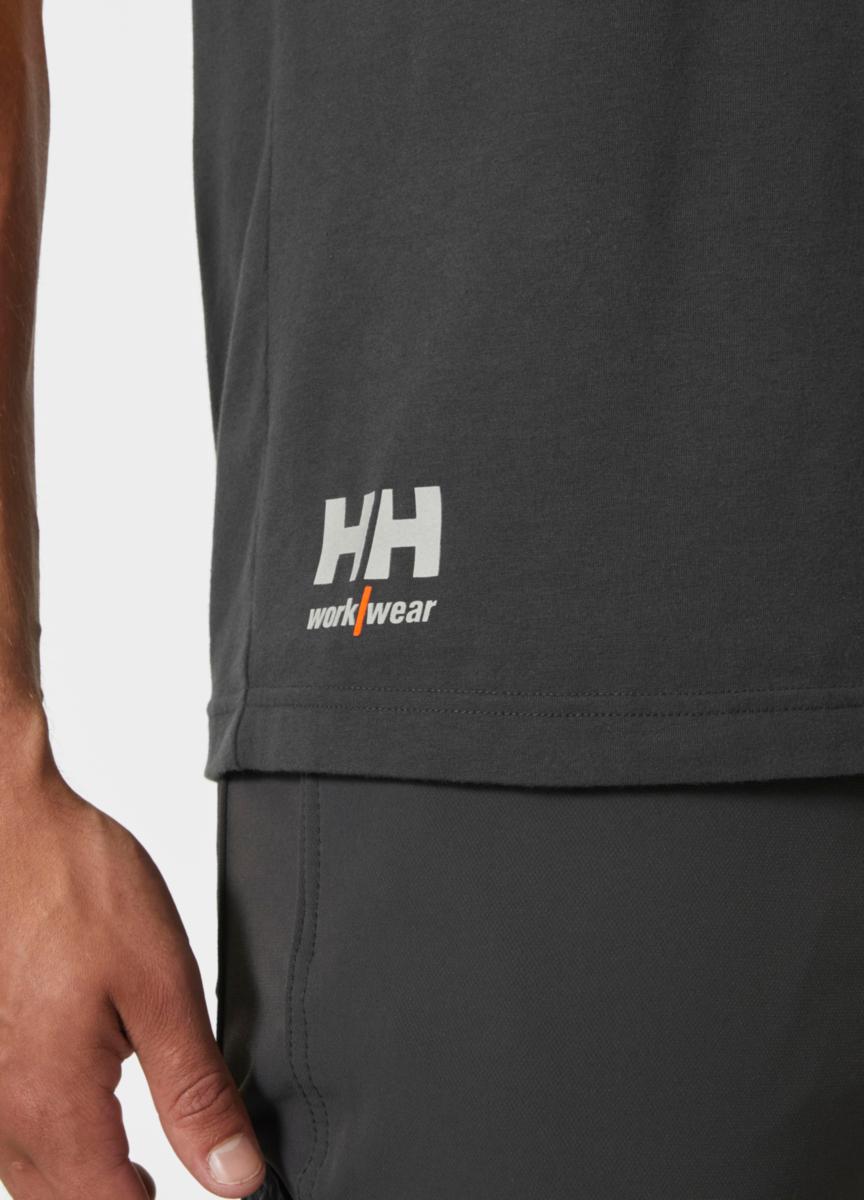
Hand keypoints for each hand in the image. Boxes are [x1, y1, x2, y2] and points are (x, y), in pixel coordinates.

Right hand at [0, 707, 265, 1199]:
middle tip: (172, 1178)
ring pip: (29, 1171)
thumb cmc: (75, 885)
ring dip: (85, 1173)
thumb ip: (195, 1091)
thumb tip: (233, 1175)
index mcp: (52, 1103)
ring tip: (139, 1159)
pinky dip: (53, 1131)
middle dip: (120, 1198)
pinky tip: (85, 1099)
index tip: (209, 1192)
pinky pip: (8, 1124)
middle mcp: (0, 1108)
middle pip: (62, 1199)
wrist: (6, 822)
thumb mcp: (162, 986)